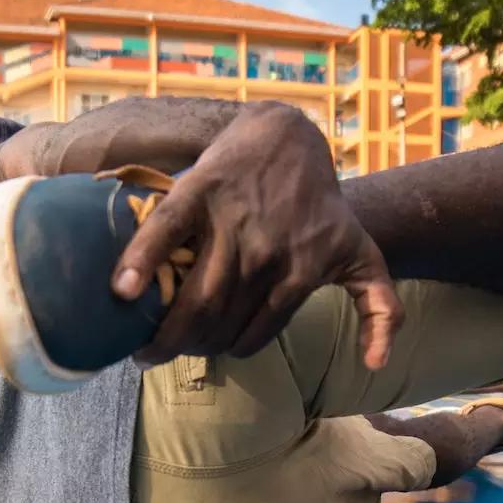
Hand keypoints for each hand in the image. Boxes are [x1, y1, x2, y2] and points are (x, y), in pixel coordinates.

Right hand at [110, 103, 401, 367]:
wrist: (290, 137)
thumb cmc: (323, 207)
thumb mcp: (364, 254)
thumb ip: (380, 307)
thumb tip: (376, 366)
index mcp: (302, 273)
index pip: (251, 337)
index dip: (224, 350)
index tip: (206, 351)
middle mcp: (268, 253)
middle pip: (217, 324)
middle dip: (187, 348)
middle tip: (163, 353)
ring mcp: (233, 222)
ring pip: (194, 297)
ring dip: (164, 332)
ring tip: (143, 346)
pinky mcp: (200, 192)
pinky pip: (166, 233)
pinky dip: (141, 262)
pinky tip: (122, 292)